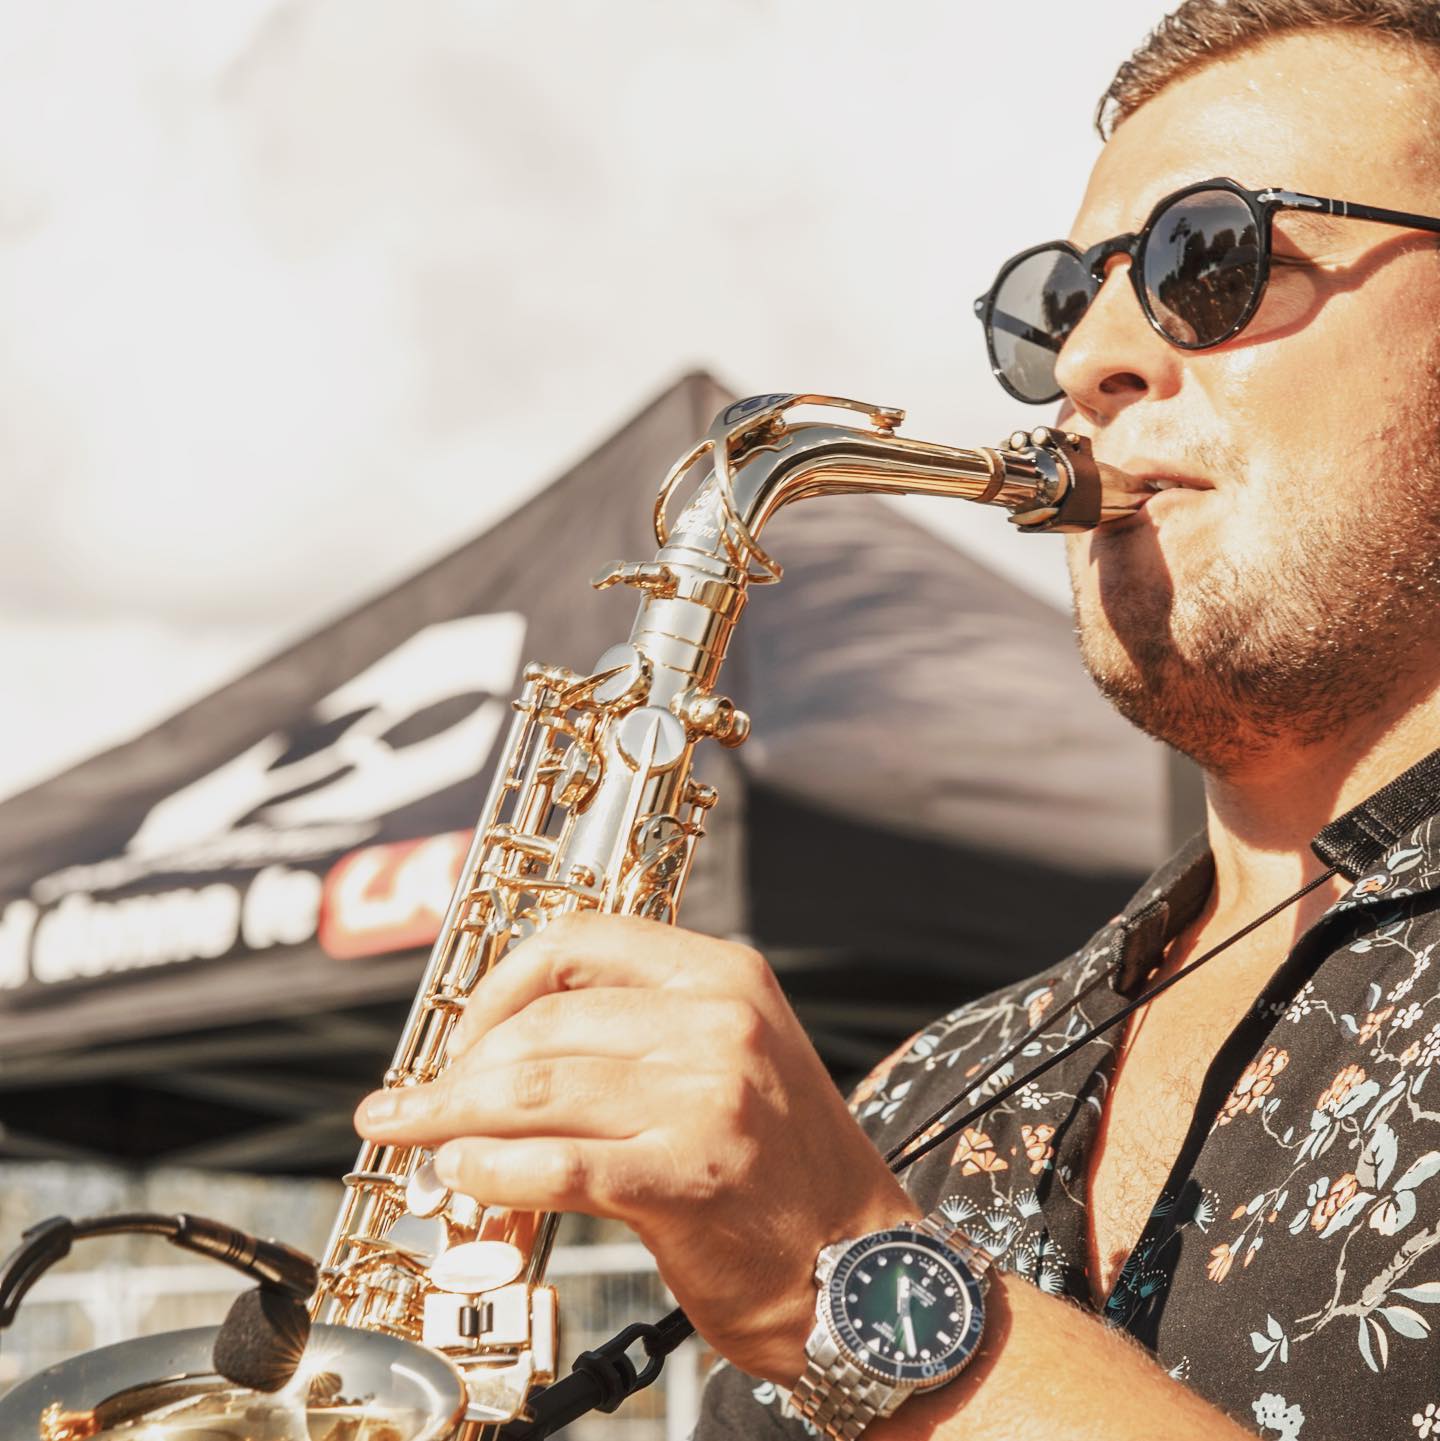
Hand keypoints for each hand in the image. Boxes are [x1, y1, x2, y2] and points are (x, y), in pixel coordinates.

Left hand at [354, 911, 918, 1381]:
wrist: (861, 1270)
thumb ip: (635, 1034)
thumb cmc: (784, 1170)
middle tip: (419, 1102)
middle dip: (461, 1067)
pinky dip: (492, 1170)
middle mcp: (717, 1023)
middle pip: (545, 1022)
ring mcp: (705, 1098)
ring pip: (537, 1087)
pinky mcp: (686, 1178)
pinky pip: (557, 1163)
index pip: (580, 942)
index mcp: (724, 976)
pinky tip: (464, 1176)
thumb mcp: (730, 1059)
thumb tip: (507, 1047)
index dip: (502, 986)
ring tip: (415, 1137)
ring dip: (453, 1116)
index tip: (465, 1033)